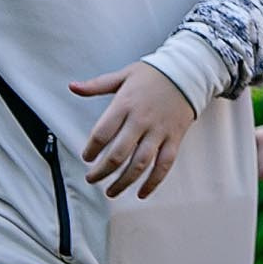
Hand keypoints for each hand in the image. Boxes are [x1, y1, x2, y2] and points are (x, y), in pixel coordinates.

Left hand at [71, 63, 199, 197]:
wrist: (190, 71)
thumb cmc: (155, 74)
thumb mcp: (124, 75)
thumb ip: (97, 85)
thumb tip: (72, 87)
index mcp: (125, 105)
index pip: (102, 134)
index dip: (91, 150)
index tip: (87, 157)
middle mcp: (141, 120)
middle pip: (118, 155)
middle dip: (101, 172)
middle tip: (92, 179)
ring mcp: (159, 131)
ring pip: (139, 164)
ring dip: (123, 182)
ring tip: (111, 192)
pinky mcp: (174, 138)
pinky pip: (164, 164)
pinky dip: (153, 181)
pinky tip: (142, 193)